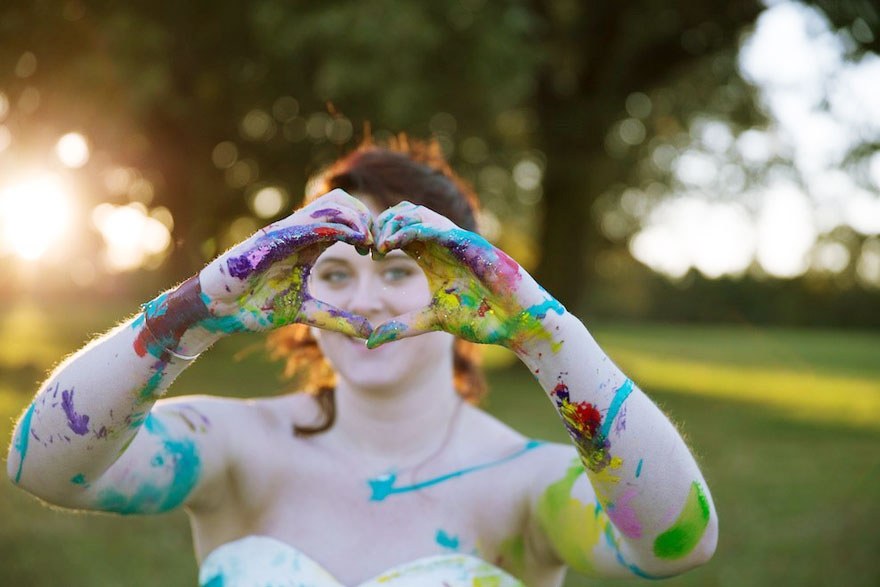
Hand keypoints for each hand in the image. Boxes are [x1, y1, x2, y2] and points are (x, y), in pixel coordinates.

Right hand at [198, 189, 373, 335]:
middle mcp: (300, 231)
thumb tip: (370, 331)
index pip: (346, 219)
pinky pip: (309, 222)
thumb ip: (336, 319)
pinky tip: (352, 238)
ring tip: (368, 240)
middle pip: (342, 202)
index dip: (368, 229)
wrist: (218, 308)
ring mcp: (287, 231)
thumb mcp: (305, 313)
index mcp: (309, 244)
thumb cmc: (255, 305)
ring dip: (355, 218)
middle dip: (366, 217)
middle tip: (378, 243)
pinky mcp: (273, 237)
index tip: (381, 251)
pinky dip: (335, 225)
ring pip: (330, 205)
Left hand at [366, 202, 564, 350]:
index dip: (377, 237)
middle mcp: (443, 243)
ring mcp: (457, 240)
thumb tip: (370, 342)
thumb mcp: (433, 322)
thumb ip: (402, 327)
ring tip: (377, 243)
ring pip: (418, 213)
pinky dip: (412, 229)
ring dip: (393, 223)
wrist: (519, 323)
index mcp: (432, 256)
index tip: (362, 253)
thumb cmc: (483, 319)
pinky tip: (394, 242)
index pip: (398, 232)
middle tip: (365, 245)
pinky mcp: (470, 243)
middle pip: (403, 214)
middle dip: (380, 225)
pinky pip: (437, 226)